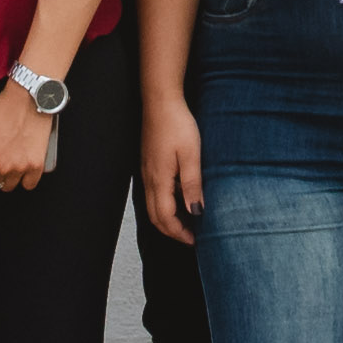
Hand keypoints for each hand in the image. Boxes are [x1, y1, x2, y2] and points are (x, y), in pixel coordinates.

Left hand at [0, 90, 57, 203]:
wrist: (27, 99)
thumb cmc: (1, 109)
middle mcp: (0, 167)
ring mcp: (19, 168)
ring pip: (8, 187)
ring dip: (7, 178)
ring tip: (8, 163)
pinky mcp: (36, 166)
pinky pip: (29, 185)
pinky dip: (26, 178)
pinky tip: (21, 166)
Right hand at [141, 99, 205, 244]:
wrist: (160, 101)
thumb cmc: (176, 124)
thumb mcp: (191, 155)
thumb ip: (192, 185)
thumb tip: (195, 212)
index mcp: (159, 180)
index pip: (165, 218)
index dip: (179, 233)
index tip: (195, 241)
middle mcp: (149, 179)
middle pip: (156, 217)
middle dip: (172, 231)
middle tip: (192, 237)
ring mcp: (147, 172)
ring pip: (153, 206)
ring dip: (168, 219)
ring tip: (188, 222)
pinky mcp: (149, 164)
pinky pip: (154, 193)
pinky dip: (165, 204)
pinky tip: (180, 198)